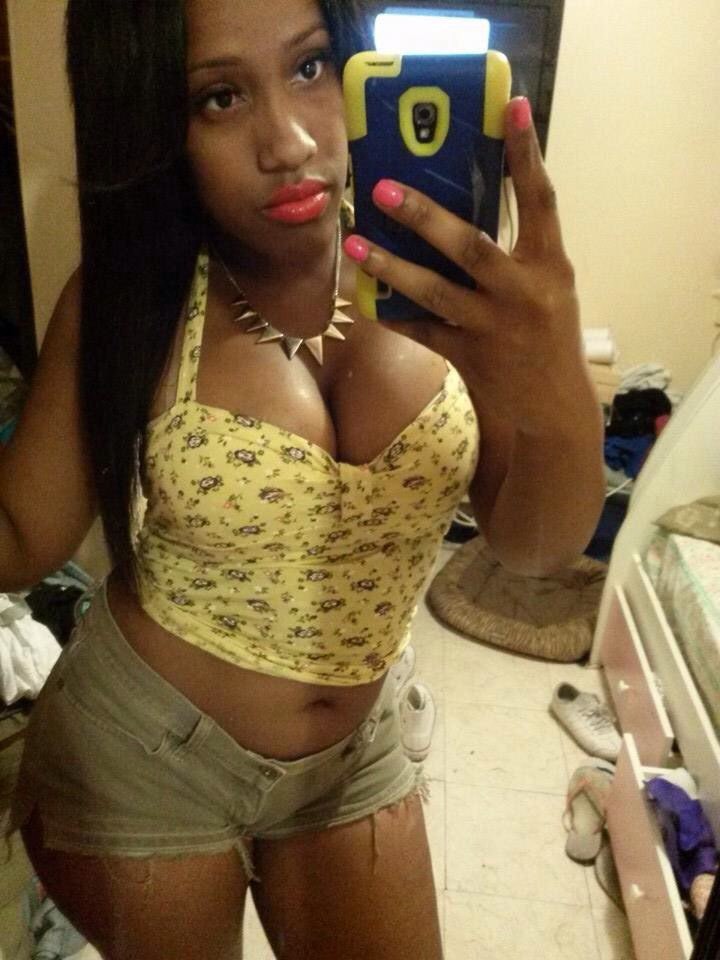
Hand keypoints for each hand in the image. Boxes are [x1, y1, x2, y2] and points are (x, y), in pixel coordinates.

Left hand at [343, 97, 588, 436]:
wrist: (552, 407)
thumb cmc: (548, 333)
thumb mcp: (548, 286)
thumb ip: (516, 249)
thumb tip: (459, 206)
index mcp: (550, 265)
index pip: (541, 199)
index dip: (527, 152)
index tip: (513, 105)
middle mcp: (523, 292)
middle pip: (470, 246)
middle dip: (424, 217)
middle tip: (382, 188)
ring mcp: (492, 327)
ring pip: (434, 291)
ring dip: (390, 266)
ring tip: (356, 242)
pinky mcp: (467, 357)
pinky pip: (421, 331)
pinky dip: (392, 314)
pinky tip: (363, 300)